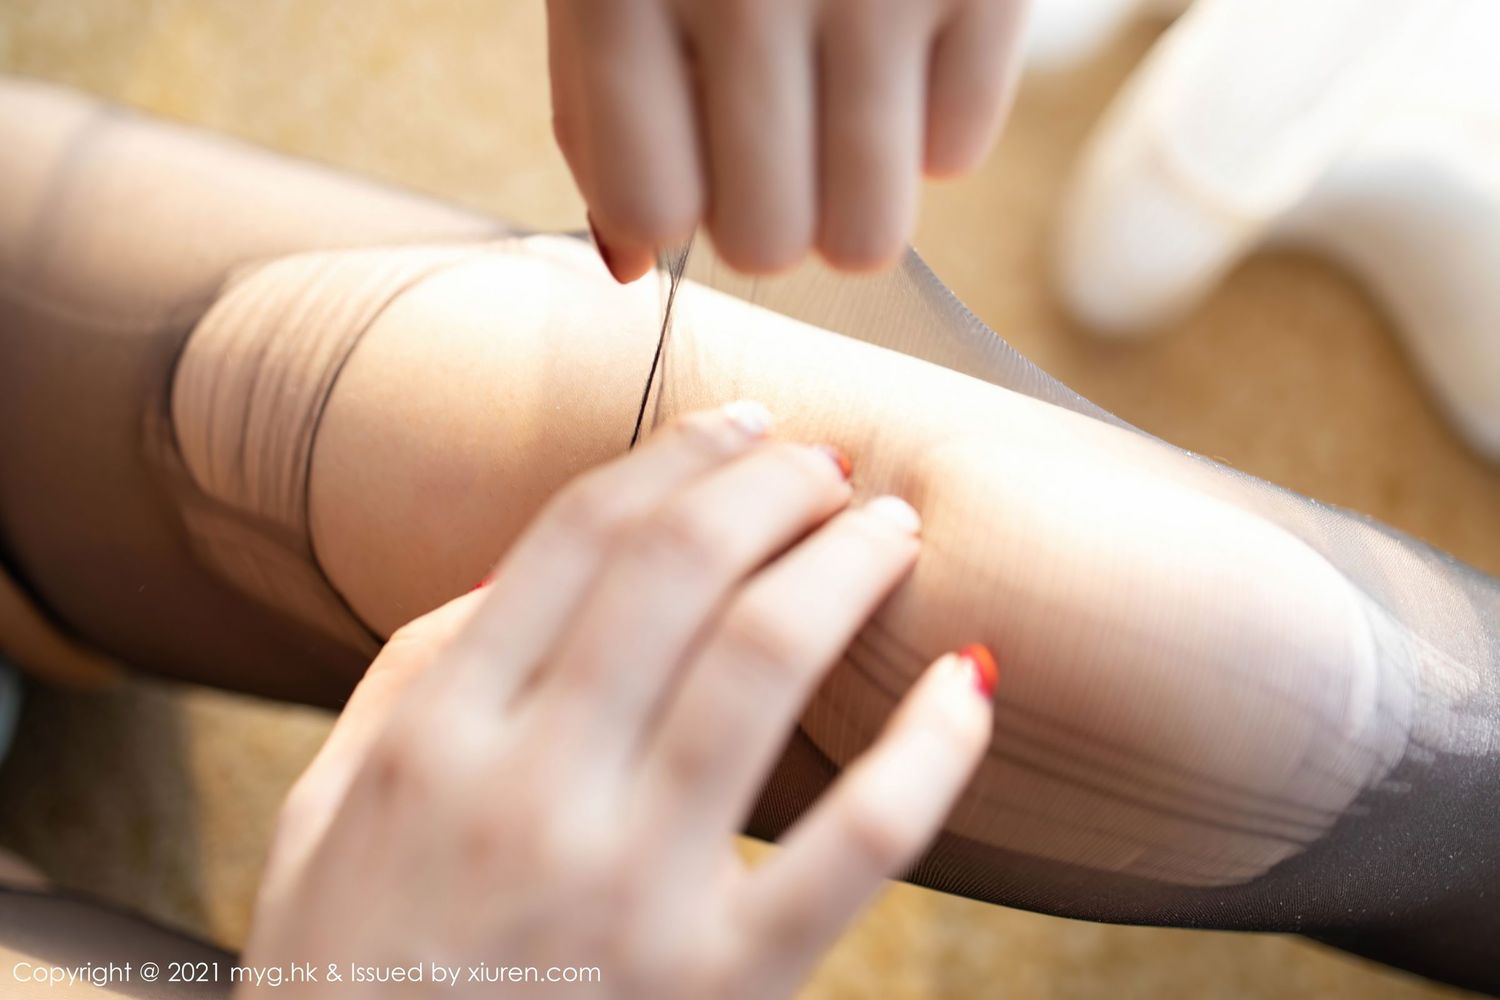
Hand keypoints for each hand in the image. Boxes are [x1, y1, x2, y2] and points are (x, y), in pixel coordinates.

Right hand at [240, 402, 995, 997]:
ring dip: (847, 567)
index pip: (579, 538)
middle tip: (825, 465)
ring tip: (891, 530)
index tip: (741, 426)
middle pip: (680, 567)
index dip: (677, 455)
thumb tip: (528, 571)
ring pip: (764, 661)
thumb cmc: (353, 974)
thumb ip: (414, 674)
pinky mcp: (724, 986)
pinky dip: (931, 746)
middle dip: (772, 485)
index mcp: (436, 737)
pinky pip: (861, 840)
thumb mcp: (327, 812)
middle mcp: (531, 792)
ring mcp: (631, 891)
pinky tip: (969, 680)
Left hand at [547, 0, 1028, 279]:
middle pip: (764, 241)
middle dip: (767, 210)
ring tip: (836, 114)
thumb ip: (597, 104)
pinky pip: (960, 152)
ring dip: (849, 198)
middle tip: (774, 135)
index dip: (672, 206)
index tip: (687, 161)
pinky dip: (930, 119)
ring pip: (869, 234)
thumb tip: (629, 266)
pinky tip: (903, 40)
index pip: (648, 205)